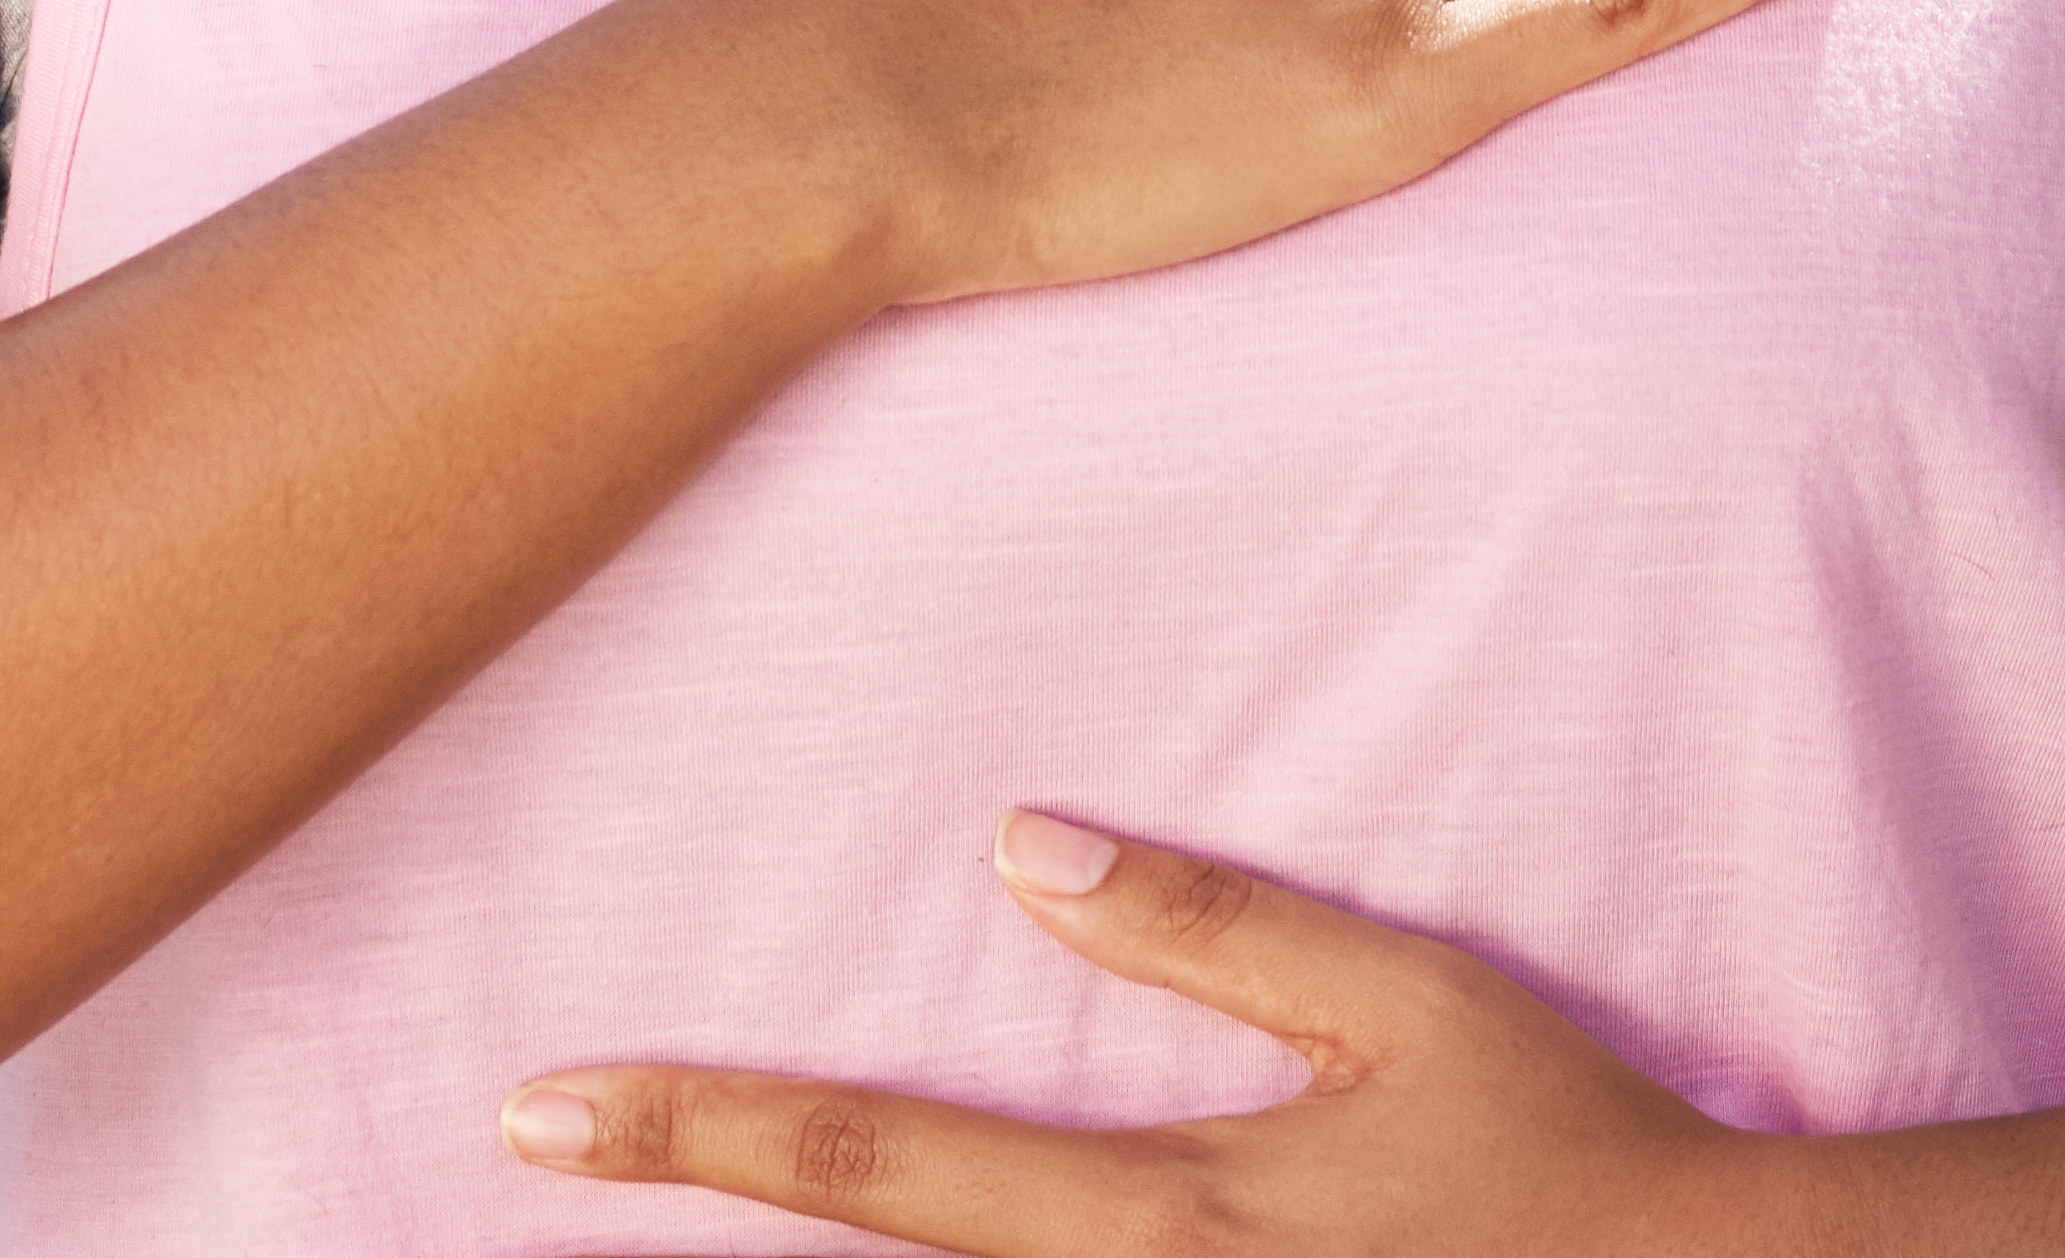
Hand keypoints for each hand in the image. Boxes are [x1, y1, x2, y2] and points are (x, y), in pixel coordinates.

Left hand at [506, 814, 1769, 1254]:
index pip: (874, 1169)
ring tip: (607, 1244)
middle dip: (669, 1234)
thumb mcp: (1411, 1002)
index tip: (541, 1107)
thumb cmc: (1565, 1146)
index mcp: (1159, 1214)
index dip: (696, 1132)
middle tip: (500, 1157)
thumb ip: (1215, 926)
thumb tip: (1019, 846)